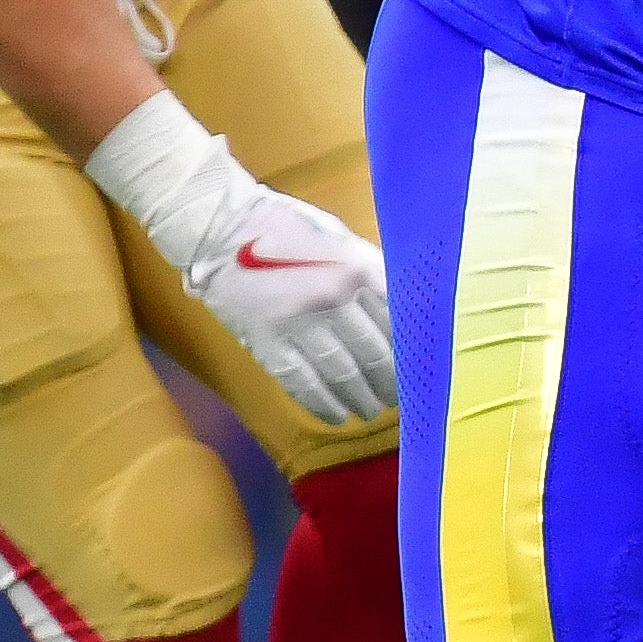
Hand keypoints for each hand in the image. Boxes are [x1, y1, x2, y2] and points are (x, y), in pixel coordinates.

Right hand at [84, 99, 397, 424]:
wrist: (217, 228)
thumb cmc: (283, 226)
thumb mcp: (338, 236)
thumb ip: (369, 269)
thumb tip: (403, 302)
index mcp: (356, 267)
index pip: (400, 318)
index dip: (415, 348)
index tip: (426, 366)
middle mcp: (332, 299)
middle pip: (376, 352)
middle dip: (394, 380)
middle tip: (406, 396)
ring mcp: (298, 324)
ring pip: (343, 374)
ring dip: (363, 397)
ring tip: (375, 410)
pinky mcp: (266, 343)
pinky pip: (301, 383)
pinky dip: (323, 404)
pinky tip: (337, 415)